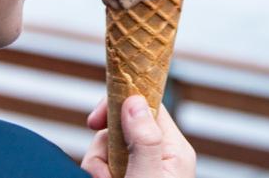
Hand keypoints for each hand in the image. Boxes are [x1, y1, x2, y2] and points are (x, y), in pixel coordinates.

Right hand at [81, 96, 195, 177]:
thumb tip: (135, 99)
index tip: (95, 121)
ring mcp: (143, 167)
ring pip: (107, 148)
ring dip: (98, 166)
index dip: (119, 106)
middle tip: (103, 174)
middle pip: (120, 128)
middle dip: (103, 149)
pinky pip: (103, 164)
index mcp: (174, 149)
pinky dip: (97, 174)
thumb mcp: (148, 176)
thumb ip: (143, 139)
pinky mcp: (128, 175)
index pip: (147, 106)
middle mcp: (159, 155)